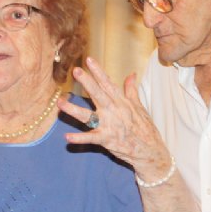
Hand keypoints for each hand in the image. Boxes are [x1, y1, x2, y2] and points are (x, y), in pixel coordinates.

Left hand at [56, 56, 170, 178]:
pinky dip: (79, 139)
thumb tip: (131, 74)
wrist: (151, 151)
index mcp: (121, 102)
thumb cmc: (145, 128)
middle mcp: (113, 111)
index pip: (107, 83)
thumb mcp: (140, 107)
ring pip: (88, 115)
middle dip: (87, 82)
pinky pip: (91, 138)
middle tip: (75, 70)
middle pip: (98, 94)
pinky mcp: (106, 139)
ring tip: (60, 102)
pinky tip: (67, 137)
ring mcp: (109, 125)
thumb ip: (132, 90)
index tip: (88, 59)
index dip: (98, 71)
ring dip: (73, 109)